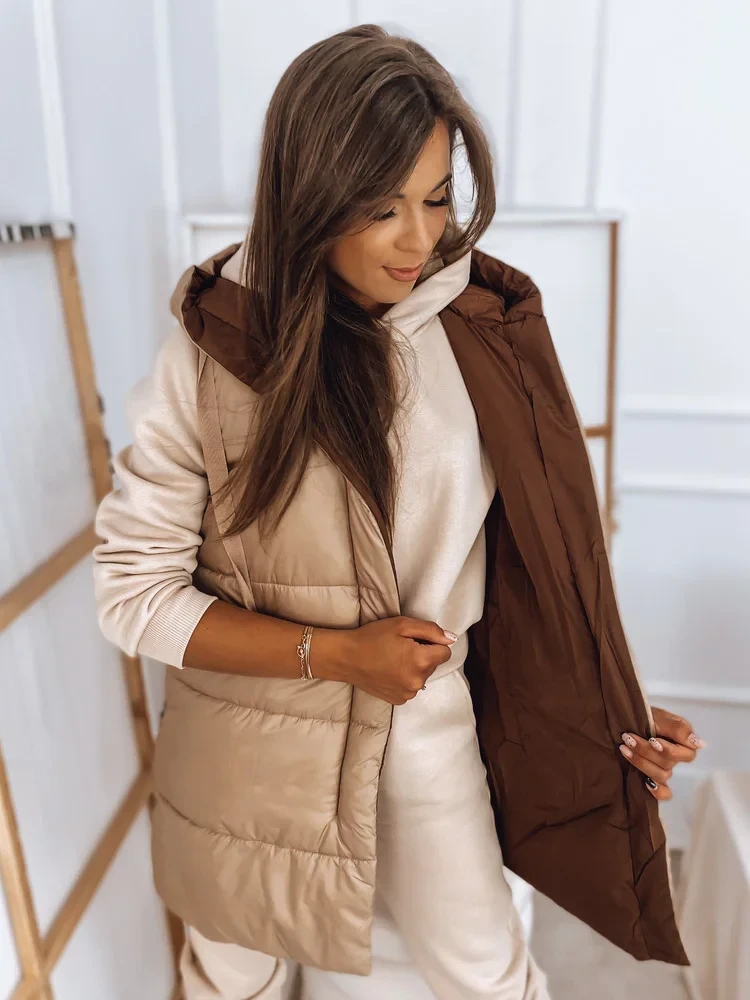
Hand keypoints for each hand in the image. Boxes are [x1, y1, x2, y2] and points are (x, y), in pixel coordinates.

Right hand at [327, 616, 456, 704]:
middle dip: (423, 654)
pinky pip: (411, 686)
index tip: (414, 640)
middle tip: (400, 647)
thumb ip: (431, 630)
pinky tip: (389, 671)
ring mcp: (408, 693)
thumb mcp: (402, 625)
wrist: (346, 658)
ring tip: (393, 659)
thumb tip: (451, 638)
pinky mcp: (399, 700)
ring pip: (423, 676)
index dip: (432, 643)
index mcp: (421, 661)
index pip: (445, 652)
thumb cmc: (372, 637)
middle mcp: (418, 681)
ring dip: (414, 667)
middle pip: (433, 664)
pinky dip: (405, 678)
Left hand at [619, 705, 706, 800]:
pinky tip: (646, 783)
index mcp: (683, 741)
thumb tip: (699, 744)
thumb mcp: (659, 716)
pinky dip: (658, 791)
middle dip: (646, 751)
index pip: (687, 754)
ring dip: (641, 763)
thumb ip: (678, 729)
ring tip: (624, 748)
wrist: (623, 719)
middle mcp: (676, 757)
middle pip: (669, 764)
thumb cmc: (643, 714)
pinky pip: (664, 793)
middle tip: (628, 738)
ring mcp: (665, 768)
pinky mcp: (655, 778)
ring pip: (662, 775)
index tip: (652, 740)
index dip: (668, 750)